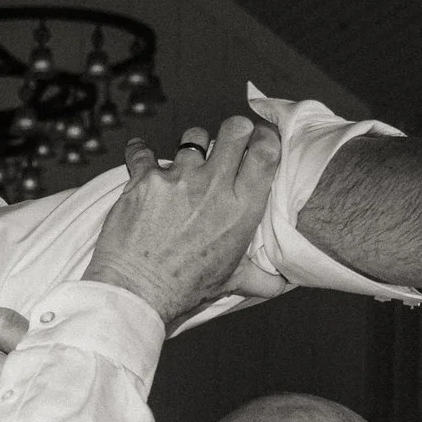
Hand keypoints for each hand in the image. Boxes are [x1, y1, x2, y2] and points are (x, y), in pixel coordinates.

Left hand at [83, 116, 278, 322]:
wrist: (137, 291)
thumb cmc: (186, 287)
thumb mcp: (232, 281)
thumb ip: (262, 278)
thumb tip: (284, 284)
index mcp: (242, 208)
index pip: (266, 151)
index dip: (265, 138)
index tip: (259, 140)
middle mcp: (214, 186)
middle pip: (234, 130)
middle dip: (234, 130)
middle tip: (228, 143)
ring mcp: (179, 179)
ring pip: (193, 137)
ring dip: (191, 147)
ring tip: (185, 164)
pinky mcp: (145, 179)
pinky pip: (143, 152)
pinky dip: (140, 153)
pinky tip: (140, 156)